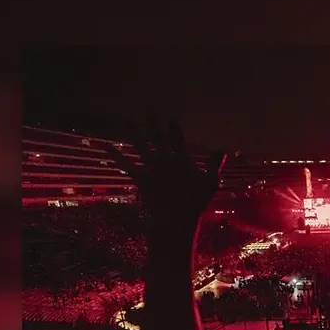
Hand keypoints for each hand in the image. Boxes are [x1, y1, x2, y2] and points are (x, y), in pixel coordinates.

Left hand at [106, 120, 225, 226]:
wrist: (175, 219)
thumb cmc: (196, 202)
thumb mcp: (211, 182)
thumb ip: (215, 164)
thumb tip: (223, 148)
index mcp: (182, 159)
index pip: (177, 138)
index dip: (174, 127)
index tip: (171, 116)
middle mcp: (165, 159)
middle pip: (158, 137)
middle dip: (153, 123)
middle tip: (148, 110)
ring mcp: (151, 168)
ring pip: (141, 145)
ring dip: (134, 131)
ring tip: (127, 120)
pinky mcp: (140, 178)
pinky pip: (126, 164)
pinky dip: (116, 155)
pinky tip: (106, 146)